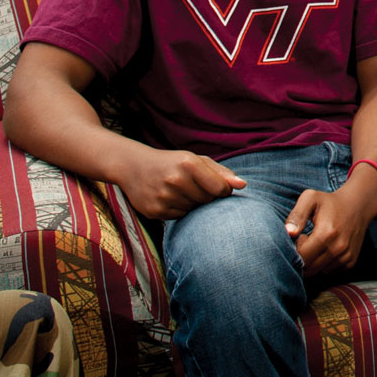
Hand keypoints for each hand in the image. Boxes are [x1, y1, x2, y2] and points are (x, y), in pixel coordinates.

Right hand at [114, 148, 245, 219]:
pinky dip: (179, 209)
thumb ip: (221, 173)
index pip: (220, 188)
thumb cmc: (173, 163)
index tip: (217, 186)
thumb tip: (243, 185)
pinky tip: (169, 198)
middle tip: (192, 185)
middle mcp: (175, 179)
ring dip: (192, 203)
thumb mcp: (196, 160)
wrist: (134, 167)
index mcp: (188, 163)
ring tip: (179, 190)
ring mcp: (164, 196)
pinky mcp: (155, 211)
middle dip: (206, 195)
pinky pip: (180, 216)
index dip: (223, 190)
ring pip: (194, 209)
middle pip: (207, 200)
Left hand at [284, 173, 376, 277]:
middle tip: (307, 242)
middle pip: (309, 269)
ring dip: (313, 262)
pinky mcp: (350, 262)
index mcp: (326, 234)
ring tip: (317, 244)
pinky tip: (326, 248)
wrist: (358, 206)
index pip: (301, 257)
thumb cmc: (330, 202)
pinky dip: (323, 264)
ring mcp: (345, 257)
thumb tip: (288, 232)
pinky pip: (329, 272)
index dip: (296, 249)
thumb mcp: (311, 198)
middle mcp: (338, 249)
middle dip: (303, 259)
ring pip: (318, 272)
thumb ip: (297, 215)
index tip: (301, 237)